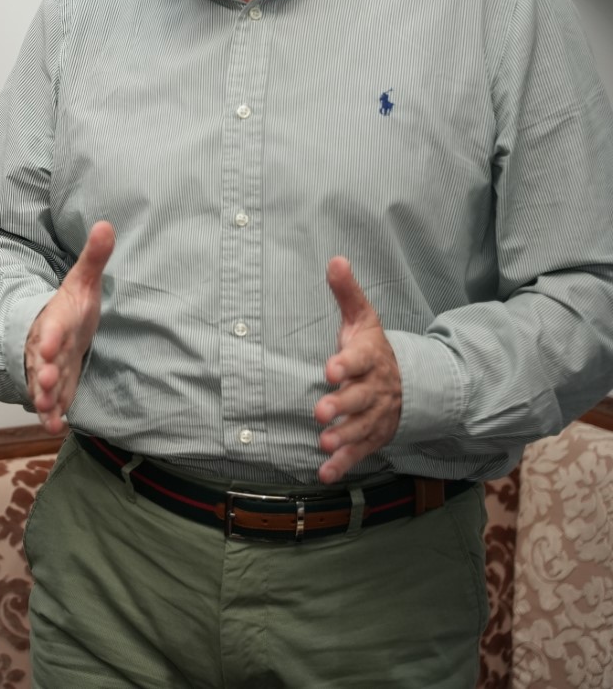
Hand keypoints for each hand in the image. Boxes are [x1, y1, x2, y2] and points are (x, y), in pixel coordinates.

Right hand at [24, 221, 114, 434]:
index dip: (48, 336)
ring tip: (45, 411)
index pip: (50, 326)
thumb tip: (106, 224)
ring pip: (41, 383)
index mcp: (55, 319)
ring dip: (43, 397)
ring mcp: (48, 367)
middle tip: (43, 383)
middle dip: (40, 372)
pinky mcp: (56, 385)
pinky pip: (50, 401)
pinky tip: (57, 428)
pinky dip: (52, 414)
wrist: (59, 326)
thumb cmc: (72, 304)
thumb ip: (94, 257)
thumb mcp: (84, 280)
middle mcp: (47, 345)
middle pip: (40, 360)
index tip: (47, 345)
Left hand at [313, 257, 402, 484]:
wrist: (411, 384)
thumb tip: (335, 259)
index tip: (330, 367)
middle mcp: (375, 388)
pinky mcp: (373, 435)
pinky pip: (361, 451)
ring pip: (362, 427)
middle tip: (321, 410)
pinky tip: (325, 473)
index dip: (346, 363)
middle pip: (360, 397)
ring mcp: (376, 415)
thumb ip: (347, 293)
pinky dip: (344, 464)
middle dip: (342, 404)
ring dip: (343, 437)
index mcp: (371, 358)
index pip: (361, 359)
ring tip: (324, 442)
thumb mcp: (363, 319)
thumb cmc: (373, 348)